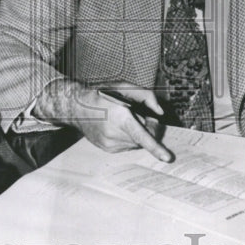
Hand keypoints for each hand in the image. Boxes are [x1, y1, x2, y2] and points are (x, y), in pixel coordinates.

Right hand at [33, 79, 171, 161]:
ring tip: (124, 120)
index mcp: (120, 117)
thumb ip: (146, 96)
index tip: (167, 158)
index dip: (156, 147)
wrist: (77, 107)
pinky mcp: (107, 149)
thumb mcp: (124, 87)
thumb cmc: (102, 94)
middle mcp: (114, 134)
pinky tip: (117, 127)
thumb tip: (159, 112)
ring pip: (136, 144)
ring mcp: (109, 144)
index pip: (141, 136)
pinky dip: (128, 138)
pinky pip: (127, 147)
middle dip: (147, 128)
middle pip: (143, 139)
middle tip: (138, 114)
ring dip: (137, 134)